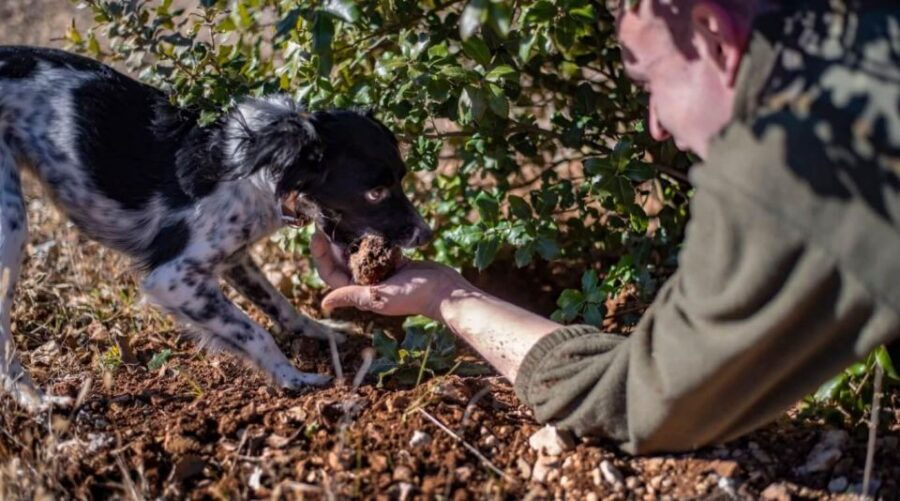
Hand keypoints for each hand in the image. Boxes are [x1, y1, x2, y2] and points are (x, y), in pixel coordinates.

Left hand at [310, 231, 465, 318]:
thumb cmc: (412, 296)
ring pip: (359, 253)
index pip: (331, 274)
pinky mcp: (396, 261)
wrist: (444, 290)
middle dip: (332, 244)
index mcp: (361, 291)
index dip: (321, 257)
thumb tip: (324, 304)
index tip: (317, 237)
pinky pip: (378, 248)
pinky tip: (364, 223)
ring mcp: (382, 271)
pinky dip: (370, 238)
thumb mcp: (378, 296)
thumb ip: (352, 296)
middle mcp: (368, 282)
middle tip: (326, 223)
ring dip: (350, 239)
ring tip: (341, 220)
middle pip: (343, 261)